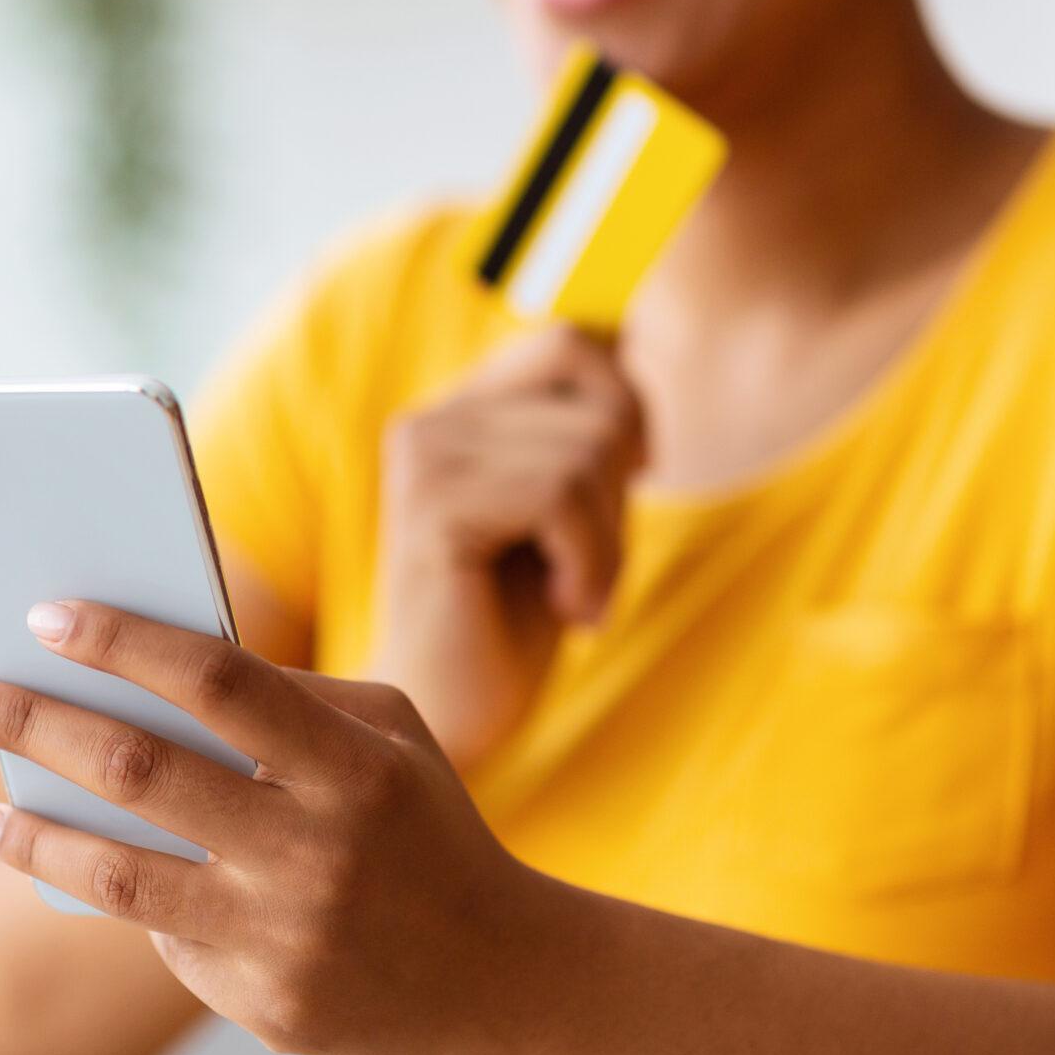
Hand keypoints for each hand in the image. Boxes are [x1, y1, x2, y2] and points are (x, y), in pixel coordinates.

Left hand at [0, 601, 554, 1054]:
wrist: (501, 977)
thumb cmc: (422, 826)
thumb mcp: (387, 739)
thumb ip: (286, 698)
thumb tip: (143, 668)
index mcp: (350, 764)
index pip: (214, 678)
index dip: (121, 640)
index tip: (43, 613)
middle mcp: (314, 850)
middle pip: (139, 769)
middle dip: (33, 720)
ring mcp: (284, 937)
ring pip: (117, 876)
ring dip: (31, 834)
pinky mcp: (265, 1006)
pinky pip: (165, 940)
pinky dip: (129, 900)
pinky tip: (99, 880)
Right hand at [369, 325, 645, 769]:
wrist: (451, 720)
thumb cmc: (511, 625)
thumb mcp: (569, 511)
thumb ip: (587, 431)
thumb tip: (631, 334)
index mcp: (456, 412)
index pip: (571, 342)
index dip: (626, 408)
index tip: (629, 486)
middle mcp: (428, 420)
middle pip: (594, 401)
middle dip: (620, 493)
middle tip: (591, 567)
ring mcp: (423, 459)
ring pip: (584, 453)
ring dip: (608, 543)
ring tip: (576, 597)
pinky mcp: (430, 510)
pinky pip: (558, 497)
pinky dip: (591, 563)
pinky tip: (568, 611)